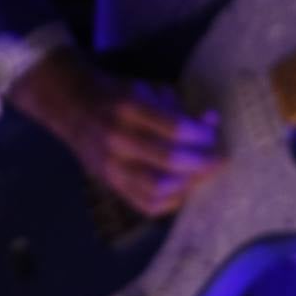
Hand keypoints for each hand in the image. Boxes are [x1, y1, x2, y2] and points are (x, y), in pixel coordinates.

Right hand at [8, 49, 221, 216]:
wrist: (75, 110)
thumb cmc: (121, 98)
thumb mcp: (149, 91)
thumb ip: (181, 108)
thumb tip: (212, 121)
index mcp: (128, 109)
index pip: (175, 128)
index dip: (202, 134)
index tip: (214, 133)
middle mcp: (116, 139)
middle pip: (169, 158)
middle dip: (202, 160)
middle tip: (220, 157)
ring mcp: (111, 166)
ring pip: (158, 186)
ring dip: (189, 182)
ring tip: (205, 174)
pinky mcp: (110, 185)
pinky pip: (146, 203)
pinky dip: (172, 200)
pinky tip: (186, 188)